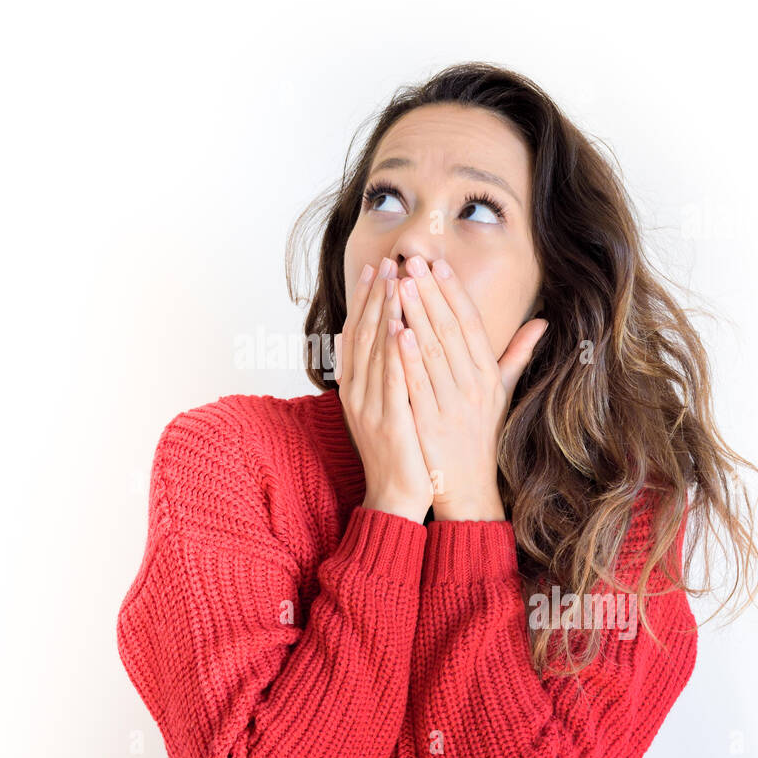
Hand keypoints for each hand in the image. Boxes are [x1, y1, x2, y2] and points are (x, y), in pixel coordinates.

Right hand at [335, 256, 433, 523]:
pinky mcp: (388, 423)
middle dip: (376, 296)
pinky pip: (391, 382)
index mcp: (356, 387)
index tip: (375, 269)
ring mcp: (370, 407)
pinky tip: (402, 328)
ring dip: (384, 313)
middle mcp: (357, 393)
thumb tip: (394, 340)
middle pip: (364, 335)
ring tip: (395, 281)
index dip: (365, 300)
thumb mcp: (387, 406)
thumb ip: (389, 373)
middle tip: (387, 261)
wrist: (395, 496)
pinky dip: (395, 354)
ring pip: (375, 351)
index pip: (357, 334)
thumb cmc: (399, 450)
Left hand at [394, 255, 547, 521]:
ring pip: (432, 352)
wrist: (468, 488)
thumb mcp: (502, 393)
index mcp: (488, 375)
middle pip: (449, 331)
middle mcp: (473, 386)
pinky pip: (418, 384)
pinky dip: (408, 357)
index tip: (438, 264)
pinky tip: (396, 332)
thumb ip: (518, 354)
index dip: (454, 292)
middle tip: (413, 260)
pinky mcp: (432, 424)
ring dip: (416, 315)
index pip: (470, 324)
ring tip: (402, 283)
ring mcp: (453, 405)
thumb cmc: (482, 436)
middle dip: (431, 293)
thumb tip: (542, 320)